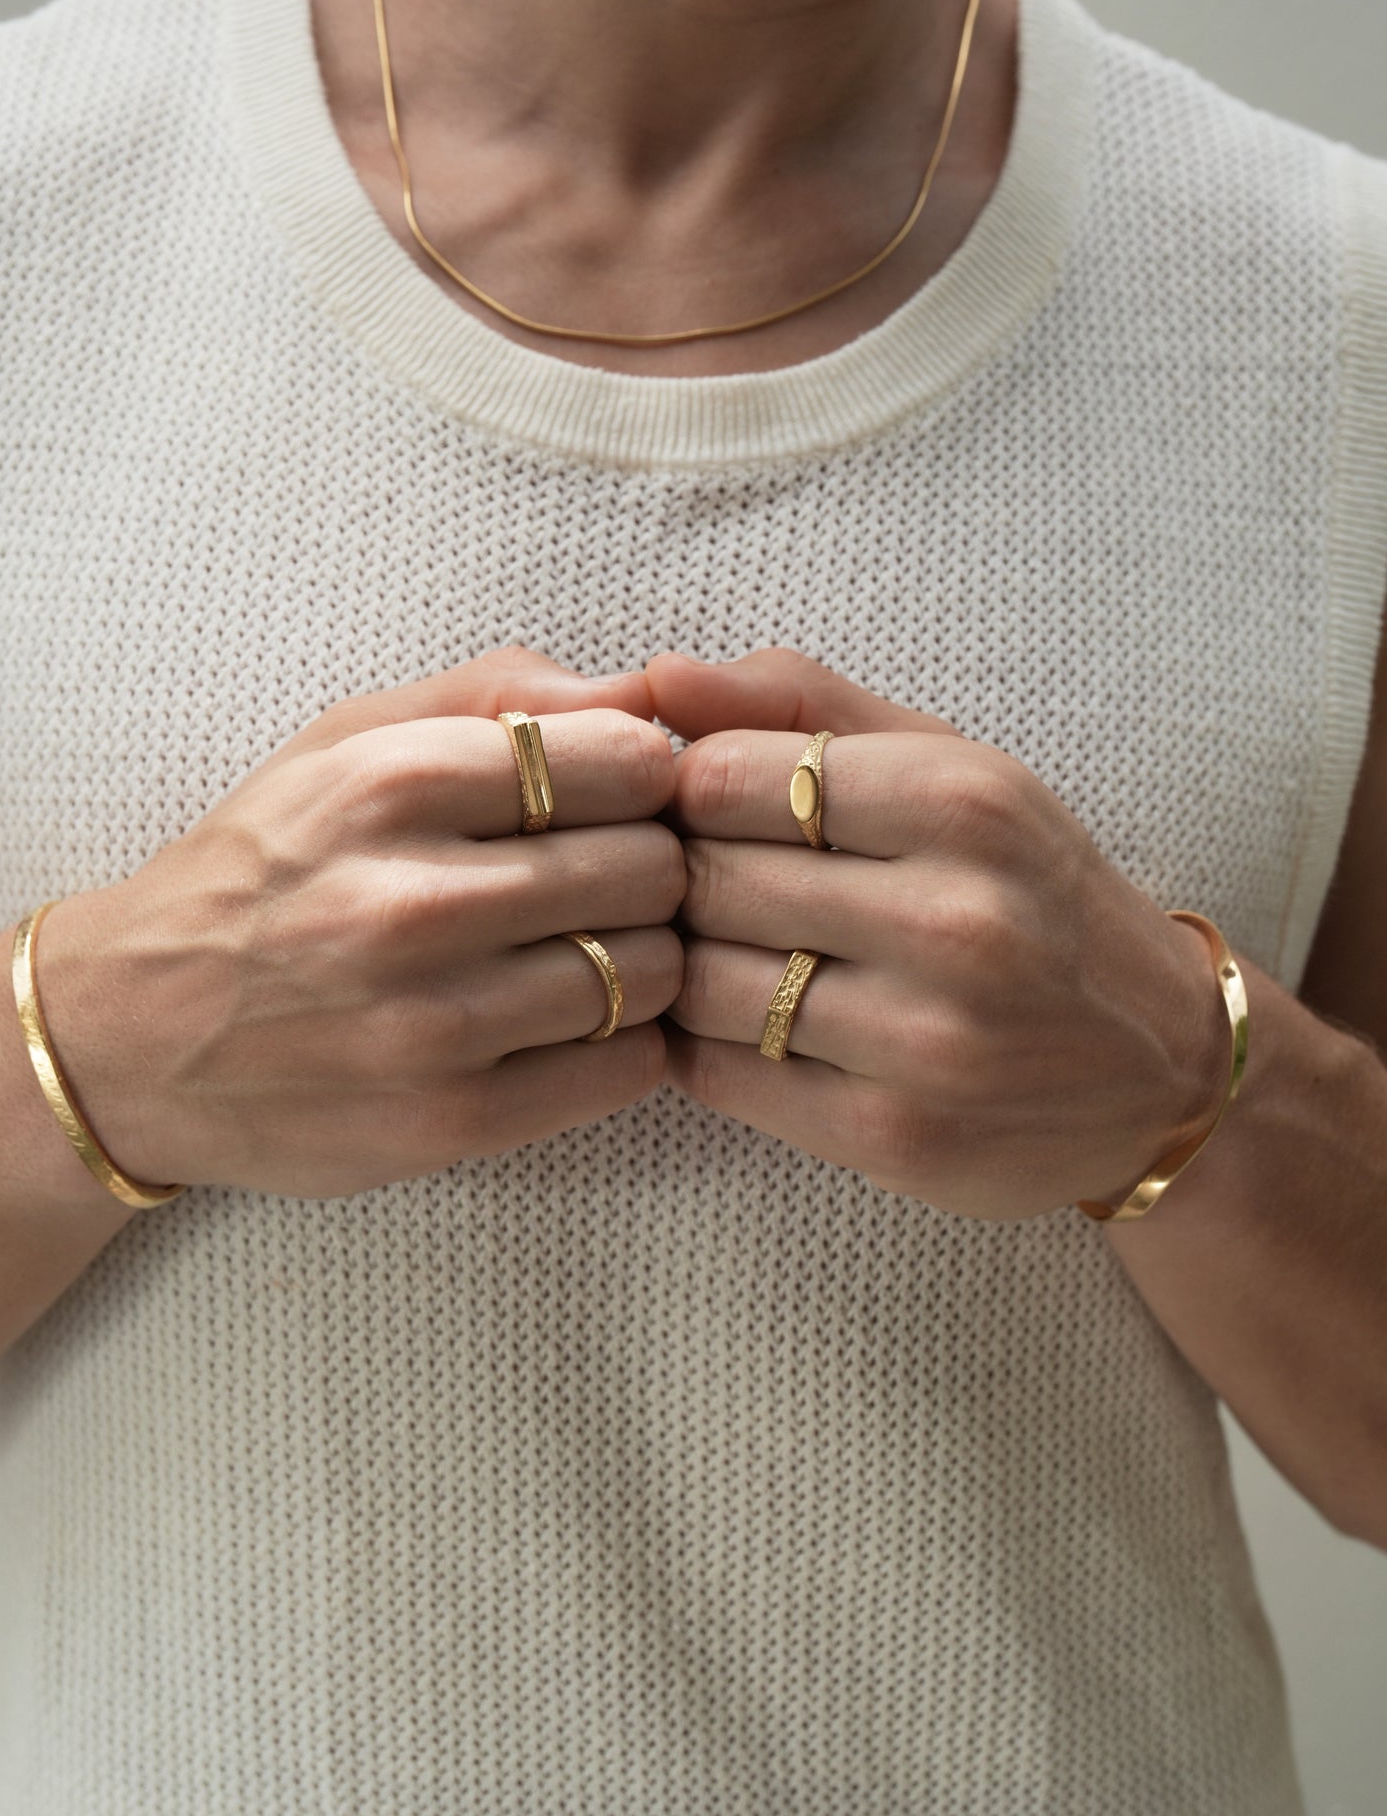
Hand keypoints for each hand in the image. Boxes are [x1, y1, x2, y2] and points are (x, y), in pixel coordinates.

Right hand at [34, 647, 684, 1198]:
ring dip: (643, 959)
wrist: (126, 1039)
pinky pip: (623, 1072)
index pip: (627, 760)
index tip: (617, 795)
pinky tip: (575, 1023)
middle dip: (651, 865)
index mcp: (388, 786)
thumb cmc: (259, 873)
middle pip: (652, 868)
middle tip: (610, 878)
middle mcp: (408, 904)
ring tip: (588, 950)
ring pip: (649, 973)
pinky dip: (626, 1044)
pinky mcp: (447, 1123)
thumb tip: (649, 687)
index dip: (645, 775)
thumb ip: (495, 697)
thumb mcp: (343, 742)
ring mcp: (429, 1026)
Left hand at [646, 648, 1229, 1221]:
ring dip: (689, 970)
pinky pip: (718, 1075)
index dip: (689, 794)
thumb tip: (653, 679)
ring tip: (735, 958)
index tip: (714, 814)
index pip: (722, 778)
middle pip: (703, 881)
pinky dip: (705, 1047)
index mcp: (964, 802)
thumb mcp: (948, 766)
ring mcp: (927, 1039)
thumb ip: (799, 705)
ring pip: (699, 984)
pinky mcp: (896, 1136)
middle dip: (683, 883)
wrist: (1162, 1068)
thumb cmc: (1028, 892)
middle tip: (712, 892)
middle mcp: (955, 920)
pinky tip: (751, 1029)